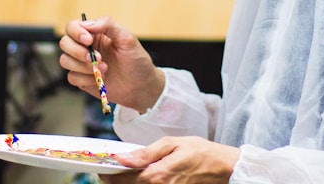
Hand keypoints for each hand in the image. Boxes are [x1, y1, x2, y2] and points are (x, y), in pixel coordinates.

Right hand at [59, 16, 164, 112]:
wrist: (141, 86)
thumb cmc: (136, 60)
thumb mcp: (127, 38)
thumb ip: (108, 25)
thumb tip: (87, 24)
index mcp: (94, 33)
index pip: (73, 26)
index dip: (76, 32)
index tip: (89, 41)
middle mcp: (85, 47)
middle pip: (64, 42)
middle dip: (78, 52)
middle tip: (97, 58)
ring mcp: (82, 64)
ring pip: (65, 60)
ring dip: (83, 66)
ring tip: (104, 69)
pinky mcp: (82, 80)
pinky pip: (71, 77)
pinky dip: (84, 78)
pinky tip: (99, 79)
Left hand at [101, 136, 238, 183]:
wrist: (223, 168)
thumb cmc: (199, 152)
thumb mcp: (171, 144)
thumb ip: (146, 152)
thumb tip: (122, 157)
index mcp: (158, 175)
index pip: (124, 179)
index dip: (108, 174)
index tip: (99, 167)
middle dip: (115, 181)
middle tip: (108, 171)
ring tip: (122, 174)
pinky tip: (139, 178)